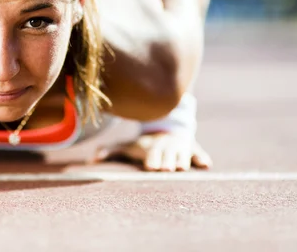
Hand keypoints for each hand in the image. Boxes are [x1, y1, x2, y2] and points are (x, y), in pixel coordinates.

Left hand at [91, 132, 212, 171]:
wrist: (166, 128)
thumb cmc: (143, 144)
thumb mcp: (128, 146)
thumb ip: (110, 151)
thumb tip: (91, 160)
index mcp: (151, 148)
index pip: (151, 155)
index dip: (152, 160)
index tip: (150, 167)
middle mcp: (166, 147)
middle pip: (167, 156)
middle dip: (166, 161)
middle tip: (166, 168)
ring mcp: (180, 148)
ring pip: (183, 155)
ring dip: (182, 160)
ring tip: (181, 167)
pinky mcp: (193, 149)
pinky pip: (199, 153)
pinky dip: (202, 158)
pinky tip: (205, 165)